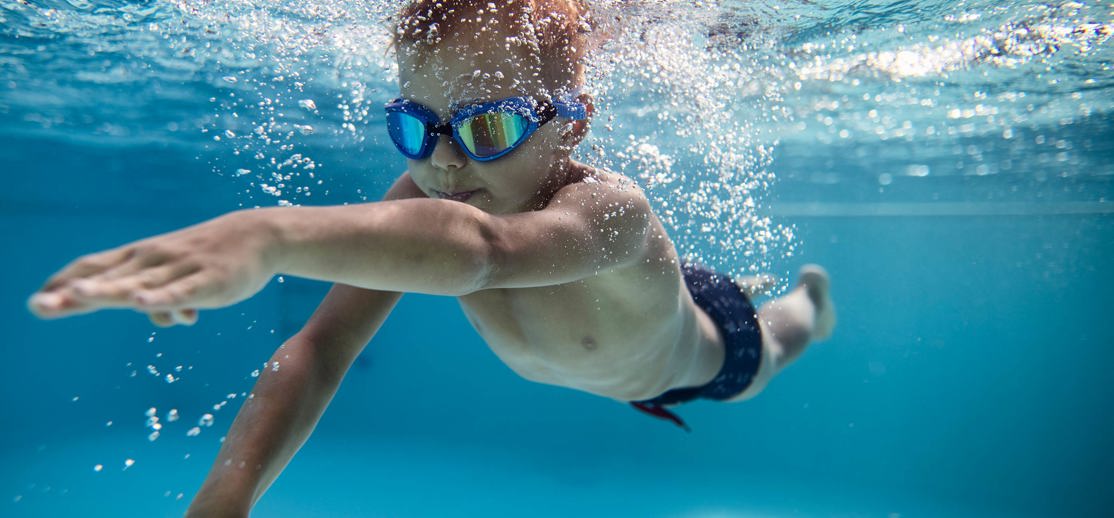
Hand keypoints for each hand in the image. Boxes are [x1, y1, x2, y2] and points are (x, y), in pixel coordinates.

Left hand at [28, 211, 279, 319]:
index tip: (36, 302)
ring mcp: (179, 269)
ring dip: (107, 291)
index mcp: (141, 258)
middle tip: (37, 307)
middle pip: (107, 278)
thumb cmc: (212, 256)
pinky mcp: (207, 281)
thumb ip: (158, 295)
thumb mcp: (179, 275)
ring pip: (138, 284)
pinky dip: (161, 298)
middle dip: (71, 293)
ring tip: (77, 297)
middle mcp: (152, 260)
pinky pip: (181, 291)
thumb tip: (150, 313)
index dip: (63, 283)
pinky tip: (143, 304)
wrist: (258, 236)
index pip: (94, 267)